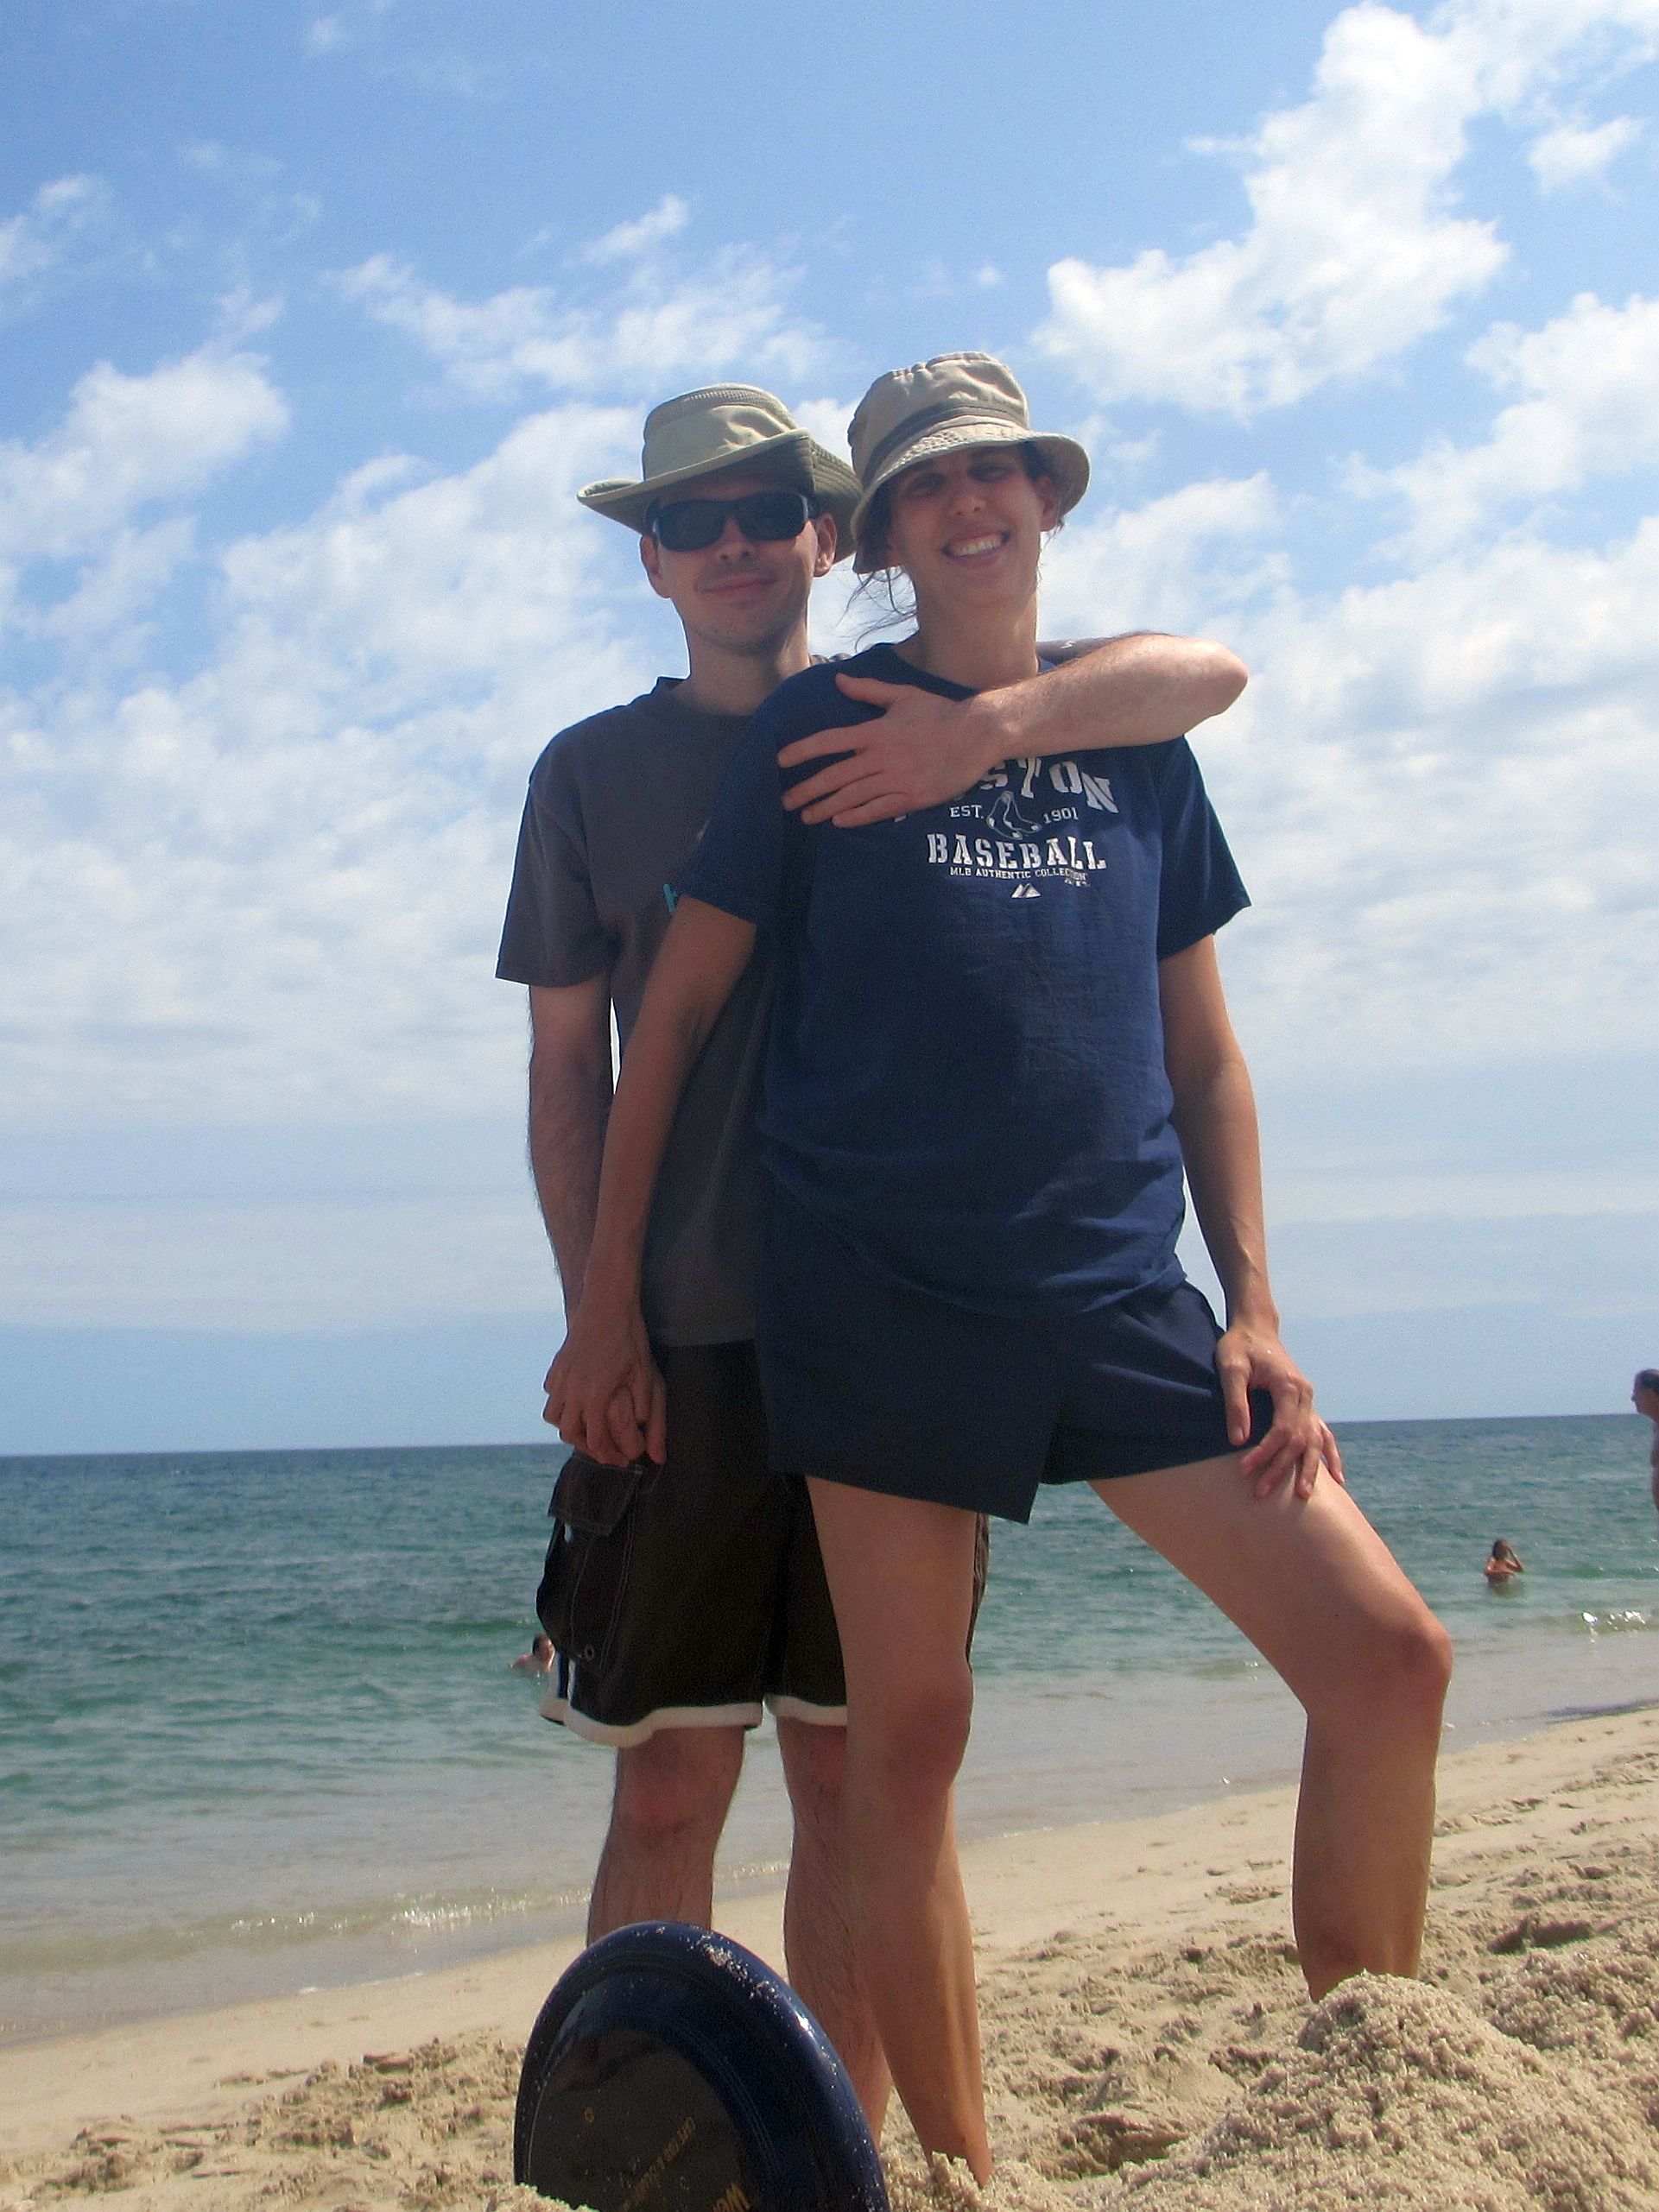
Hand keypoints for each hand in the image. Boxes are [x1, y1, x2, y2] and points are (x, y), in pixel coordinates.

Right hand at [543, 1298, 666, 1467]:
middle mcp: (573, 1391)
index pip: (595, 1440)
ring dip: (570, 1428)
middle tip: (605, 1450)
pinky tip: (577, 1403)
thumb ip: (649, 1416)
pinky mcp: (557, 1366)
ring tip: (588, 1430)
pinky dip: (561, 1406)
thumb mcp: (646, 1378)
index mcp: (596, 1397)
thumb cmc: (630, 1339)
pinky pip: (552, 1396)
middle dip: (587, 1447)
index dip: (608, 1455)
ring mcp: (561, 1378)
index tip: (621, 1460)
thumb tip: (657, 1454)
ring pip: (554, 1417)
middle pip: (570, 1434)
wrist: (606, 1303)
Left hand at [776, 675, 997, 825]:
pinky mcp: (913, 798)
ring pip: (852, 797)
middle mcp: (881, 757)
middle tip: (785, 801)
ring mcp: (896, 780)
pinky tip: (839, 823)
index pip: (829, 742)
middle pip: (834, 776)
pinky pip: (878, 810)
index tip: (781, 760)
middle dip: (806, 790)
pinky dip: (856, 817)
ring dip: (825, 808)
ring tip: (806, 816)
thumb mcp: (903, 695)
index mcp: (875, 731)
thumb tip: (839, 679)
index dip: (802, 751)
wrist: (978, 734)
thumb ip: (869, 690)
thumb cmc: (940, 712)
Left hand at [1215, 1320, 1344, 1501]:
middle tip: (1261, 1493)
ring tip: (1305, 1497)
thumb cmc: (1239, 1346)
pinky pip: (1324, 1434)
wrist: (1255, 1328)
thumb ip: (1236, 1402)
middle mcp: (1306, 1395)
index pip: (1282, 1429)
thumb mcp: (1231, 1368)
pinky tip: (1337, 1478)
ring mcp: (1309, 1401)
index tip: (1244, 1469)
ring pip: (1316, 1441)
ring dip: (1309, 1469)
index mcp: (1290, 1386)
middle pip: (1300, 1441)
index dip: (1264, 1452)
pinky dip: (1330, 1455)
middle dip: (1281, 1469)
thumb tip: (1238, 1440)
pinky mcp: (1306, 1404)